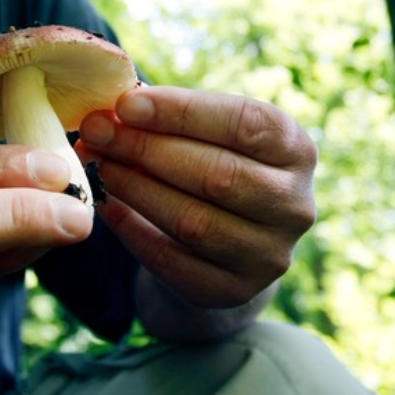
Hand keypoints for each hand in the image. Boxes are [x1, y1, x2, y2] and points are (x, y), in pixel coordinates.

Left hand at [77, 86, 316, 309]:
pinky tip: (105, 203)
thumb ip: (174, 117)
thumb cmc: (213, 165)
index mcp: (297, 151)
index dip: (182, 112)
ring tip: (99, 164)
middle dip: (147, 149)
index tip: (126, 104)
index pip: (246, 124)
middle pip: (218, 175)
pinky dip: (131, 230)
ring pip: (194, 222)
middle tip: (97, 132)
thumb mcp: (210, 134)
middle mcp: (295, 206)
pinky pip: (172, 260)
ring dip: (136, 188)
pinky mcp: (234, 290)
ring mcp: (269, 255)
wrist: (226, 242)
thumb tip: (113, 108)